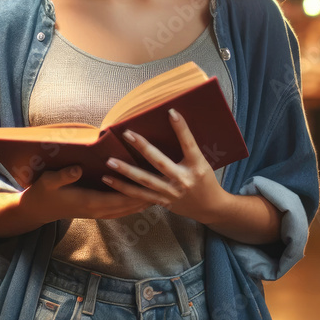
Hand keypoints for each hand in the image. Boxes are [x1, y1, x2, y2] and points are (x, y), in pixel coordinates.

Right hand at [21, 166, 151, 223]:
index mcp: (90, 201)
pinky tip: (143, 200)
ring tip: (164, 195)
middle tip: (169, 190)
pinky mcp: (96, 210)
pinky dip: (134, 206)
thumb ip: (63, 175)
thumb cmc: (43, 192)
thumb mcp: (49, 181)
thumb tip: (78, 169)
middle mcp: (98, 209)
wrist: (37, 210)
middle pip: (129, 205)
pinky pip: (120, 210)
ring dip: (144, 203)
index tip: (155, 184)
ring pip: (127, 209)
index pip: (120, 197)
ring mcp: (98, 212)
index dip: (138, 191)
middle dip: (148, 198)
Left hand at [102, 108, 226, 224]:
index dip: (181, 129)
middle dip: (143, 147)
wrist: (210, 208)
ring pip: (145, 181)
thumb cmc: (206, 180)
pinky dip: (123, 187)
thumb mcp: (203, 163)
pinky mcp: (162, 202)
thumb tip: (171, 124)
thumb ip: (187, 149)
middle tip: (127, 134)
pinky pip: (139, 195)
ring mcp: (171, 193)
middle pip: (160, 162)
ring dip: (126, 171)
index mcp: (197, 166)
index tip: (171, 112)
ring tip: (110, 161)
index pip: (189, 144)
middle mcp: (183, 179)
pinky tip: (108, 179)